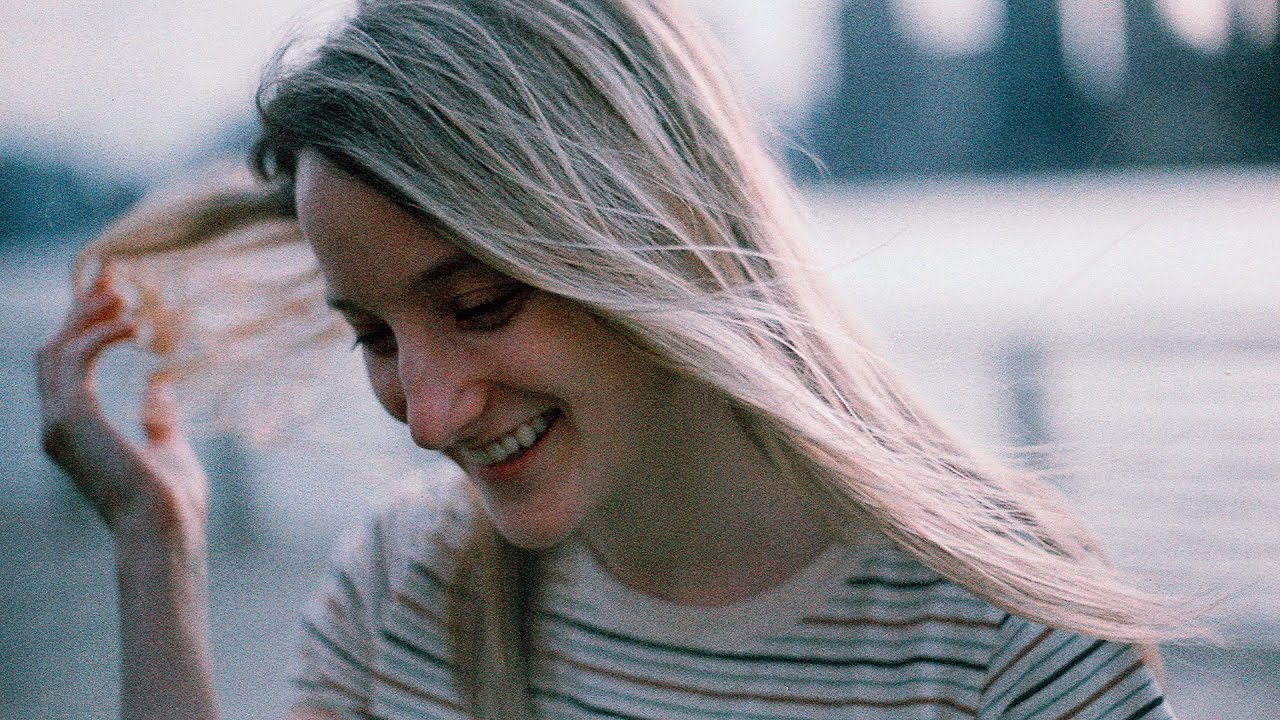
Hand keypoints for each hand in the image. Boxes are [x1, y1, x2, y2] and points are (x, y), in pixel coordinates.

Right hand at [36, 269, 208, 543]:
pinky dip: (99, 335)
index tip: (109, 297)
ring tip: (122, 291)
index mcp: (75, 433)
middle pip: (54, 351)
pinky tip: (132, 323)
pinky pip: (76, 360)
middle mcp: (56, 426)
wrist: (165, 529)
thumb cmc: (172, 501)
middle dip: (78, 312)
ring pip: (58, 350)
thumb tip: (160, 389)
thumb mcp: (167, 448)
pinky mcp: (72, 418)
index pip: (66, 368)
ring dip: (87, 316)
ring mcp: (58, 423)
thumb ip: (158, 419)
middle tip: (109, 278)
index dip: (82, 329)